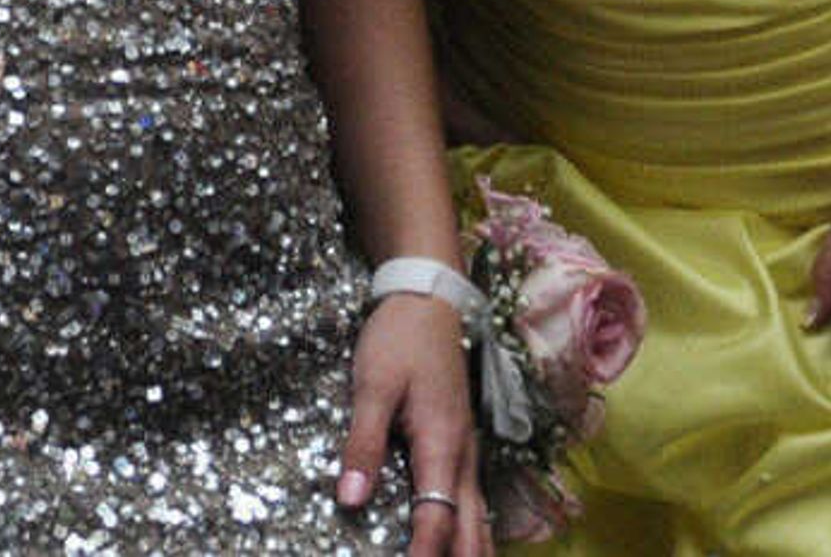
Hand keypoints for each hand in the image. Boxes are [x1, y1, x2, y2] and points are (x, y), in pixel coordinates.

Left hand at [338, 292, 488, 556]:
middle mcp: (463, 454)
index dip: (424, 554)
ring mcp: (468, 449)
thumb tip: (350, 501)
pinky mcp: (463, 443)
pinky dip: (471, 529)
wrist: (429, 299)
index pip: (437, 517)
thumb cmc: (398, 339)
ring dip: (472, 549)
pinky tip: (462, 542)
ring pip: (479, 516)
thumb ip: (362, 444)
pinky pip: (474, 499)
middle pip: (471, 527)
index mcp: (441, 444)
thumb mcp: (372, 386)